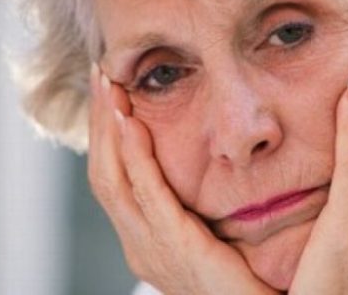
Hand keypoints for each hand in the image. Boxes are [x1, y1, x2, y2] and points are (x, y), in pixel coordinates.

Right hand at [87, 64, 278, 294]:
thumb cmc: (247, 280)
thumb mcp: (215, 236)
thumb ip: (204, 203)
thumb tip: (217, 158)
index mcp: (148, 238)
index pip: (115, 176)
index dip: (108, 133)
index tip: (113, 90)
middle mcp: (139, 242)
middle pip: (104, 171)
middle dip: (100, 121)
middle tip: (102, 73)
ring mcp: (150, 247)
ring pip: (113, 178)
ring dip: (109, 127)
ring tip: (110, 84)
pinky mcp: (174, 247)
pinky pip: (147, 194)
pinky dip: (134, 157)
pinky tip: (131, 122)